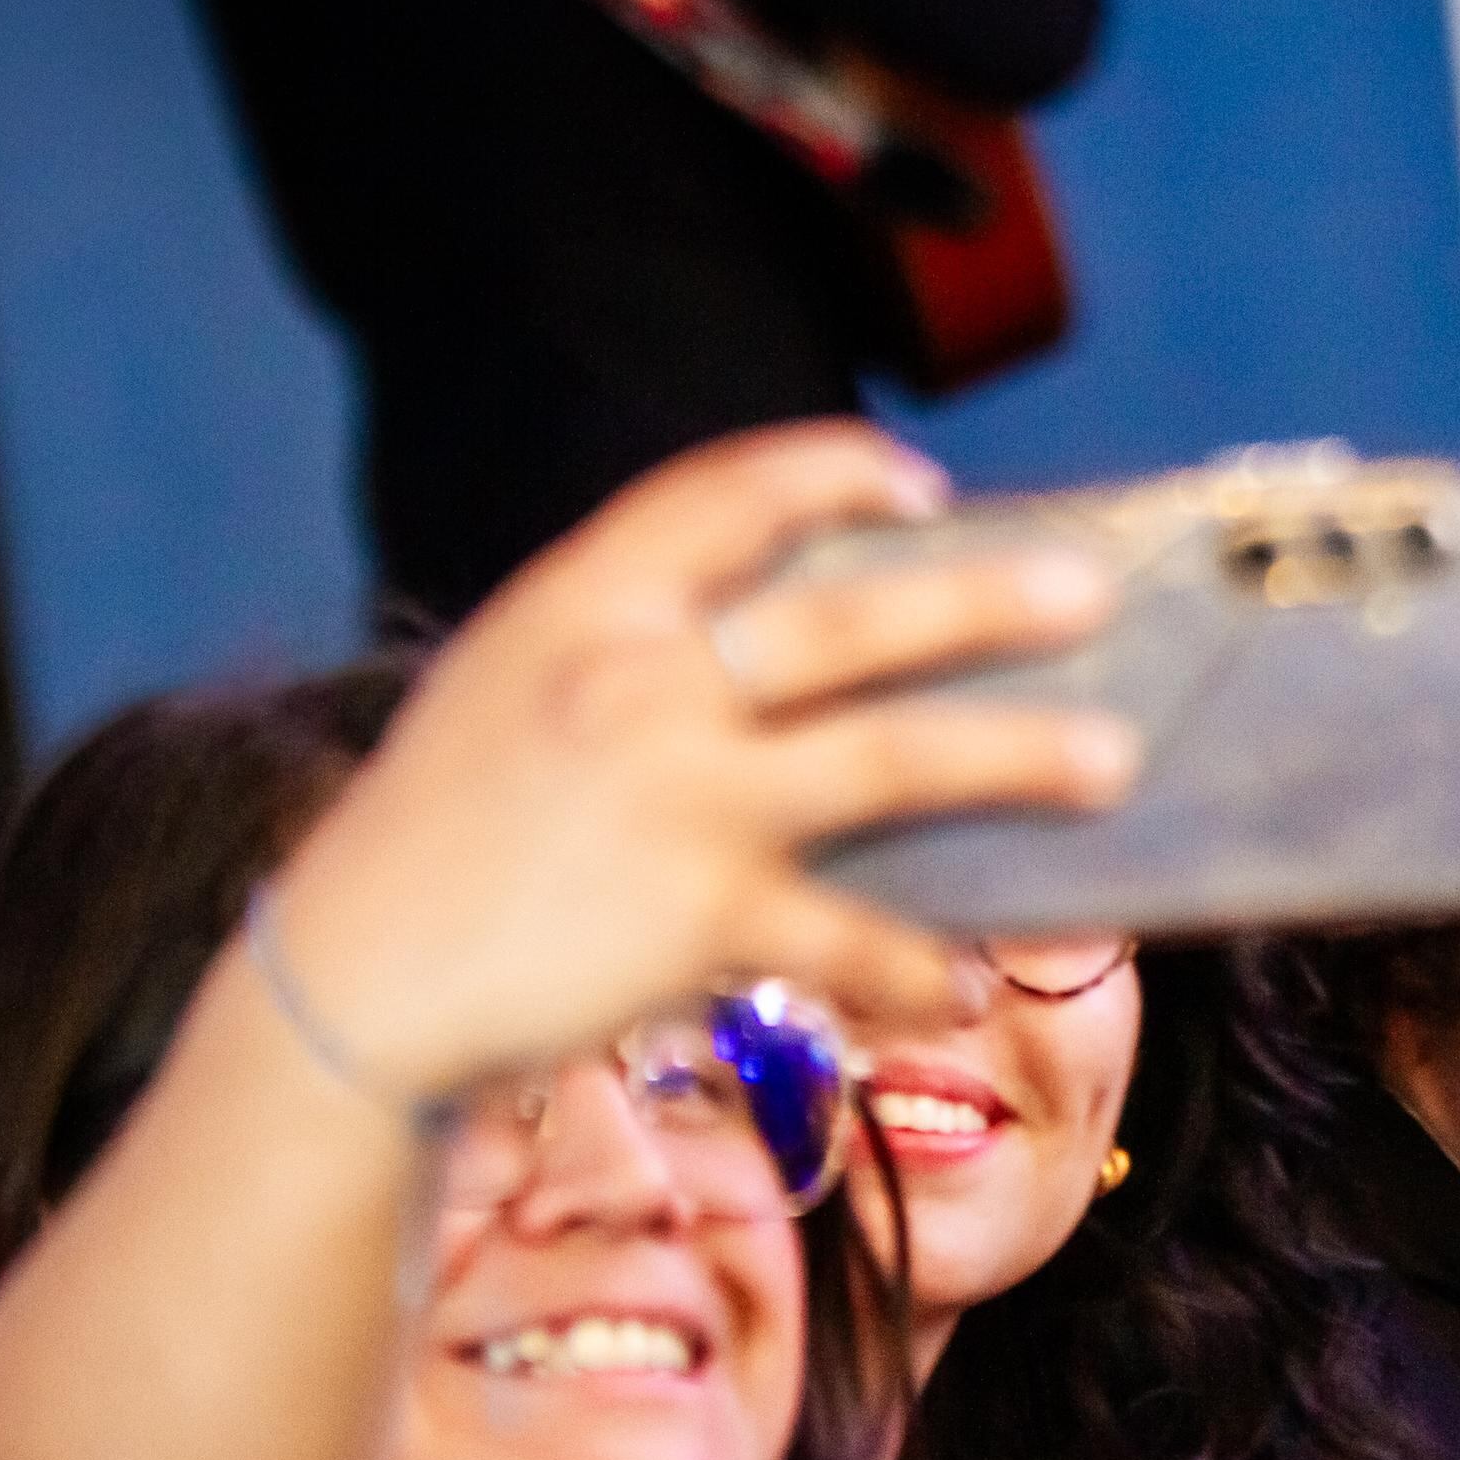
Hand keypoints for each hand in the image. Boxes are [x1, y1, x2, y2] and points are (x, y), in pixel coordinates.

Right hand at [264, 422, 1139, 1100]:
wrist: (348, 982)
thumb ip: (626, 646)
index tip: (920, 485)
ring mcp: (675, 798)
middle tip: (1088, 592)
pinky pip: (852, 938)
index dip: (834, 475)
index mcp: (581, 605)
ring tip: (1110, 761)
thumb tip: (783, 640)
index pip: (726, 494)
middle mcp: (635, 682)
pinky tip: (967, 984)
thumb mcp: (508, 688)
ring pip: (891, 759)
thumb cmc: (437, 836)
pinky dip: (920, 966)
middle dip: (985, 601)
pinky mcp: (700, 917)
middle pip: (849, 621)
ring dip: (1017, 758)